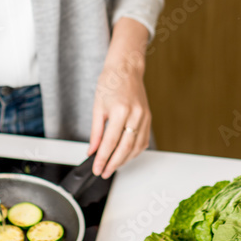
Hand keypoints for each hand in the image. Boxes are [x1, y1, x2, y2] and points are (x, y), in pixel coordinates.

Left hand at [87, 18, 151, 178]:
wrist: (126, 68)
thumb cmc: (111, 82)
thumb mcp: (97, 106)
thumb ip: (95, 132)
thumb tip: (92, 150)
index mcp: (120, 111)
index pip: (110, 142)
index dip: (102, 159)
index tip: (97, 168)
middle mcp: (134, 115)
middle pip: (125, 148)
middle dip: (113, 164)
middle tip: (104, 172)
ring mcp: (144, 117)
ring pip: (136, 147)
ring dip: (124, 160)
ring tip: (113, 166)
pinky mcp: (148, 118)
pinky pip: (143, 140)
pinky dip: (135, 151)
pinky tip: (126, 155)